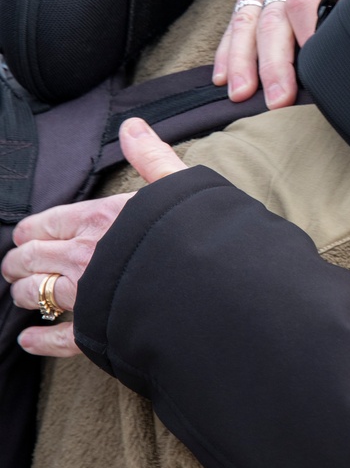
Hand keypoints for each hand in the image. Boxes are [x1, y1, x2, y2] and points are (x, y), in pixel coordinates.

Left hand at [1, 119, 186, 356]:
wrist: (212, 287)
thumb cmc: (196, 234)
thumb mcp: (177, 185)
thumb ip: (151, 157)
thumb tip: (133, 126)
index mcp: (99, 219)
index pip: (50, 221)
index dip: (33, 229)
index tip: (25, 235)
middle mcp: (83, 256)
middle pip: (33, 257)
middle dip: (19, 261)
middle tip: (14, 265)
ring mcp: (86, 296)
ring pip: (37, 293)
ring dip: (23, 293)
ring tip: (21, 295)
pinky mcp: (97, 330)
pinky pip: (58, 338)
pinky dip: (40, 341)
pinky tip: (29, 340)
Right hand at [213, 0, 349, 109]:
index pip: (306, 0)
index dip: (310, 34)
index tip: (318, 65)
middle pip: (273, 21)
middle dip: (272, 63)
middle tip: (275, 99)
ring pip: (248, 22)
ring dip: (242, 61)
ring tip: (239, 94)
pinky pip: (236, 18)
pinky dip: (227, 47)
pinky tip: (222, 75)